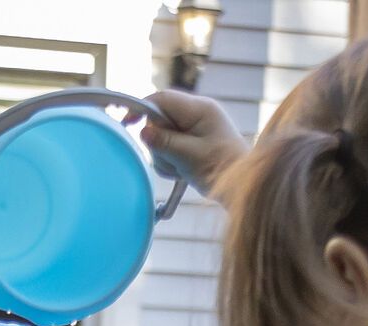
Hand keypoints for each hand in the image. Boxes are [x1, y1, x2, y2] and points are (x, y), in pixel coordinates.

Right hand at [132, 90, 247, 191]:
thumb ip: (165, 142)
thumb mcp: (189, 157)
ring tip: (182, 169)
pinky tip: (183, 171)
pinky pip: (169, 147)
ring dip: (165, 156)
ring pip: (162, 136)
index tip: (126, 123)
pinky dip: (170, 162)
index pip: (162, 99)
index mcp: (199, 109)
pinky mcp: (192, 140)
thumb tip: (143, 131)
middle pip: (159, 119)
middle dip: (159, 142)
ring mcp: (194, 126)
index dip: (142, 109)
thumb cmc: (220, 169)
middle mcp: (196, 112)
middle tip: (173, 160)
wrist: (240, 184)